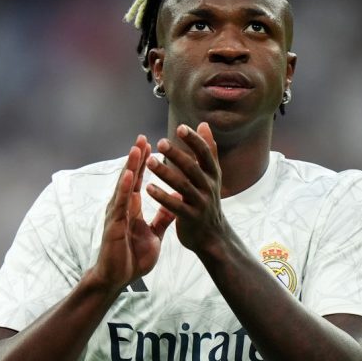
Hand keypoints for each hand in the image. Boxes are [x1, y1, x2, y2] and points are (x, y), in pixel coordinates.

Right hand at [94, 135, 175, 290]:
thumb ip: (162, 219)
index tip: (150, 145)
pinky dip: (124, 189)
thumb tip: (175, 203)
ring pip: (123, 186)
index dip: (143, 164)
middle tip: (142, 137)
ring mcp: (116, 215)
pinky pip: (120, 205)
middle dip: (136, 158)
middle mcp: (122, 208)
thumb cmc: (133, 258)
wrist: (118, 278)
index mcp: (131, 209)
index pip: (137, 181)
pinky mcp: (114, 225)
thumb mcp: (154, 235)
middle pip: (129, 178)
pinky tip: (129, 176)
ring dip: (129, 167)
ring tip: (136, 149)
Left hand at [145, 123, 228, 253]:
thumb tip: (204, 124)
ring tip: (149, 162)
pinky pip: (175, 206)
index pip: (205, 153)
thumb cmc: (207, 200)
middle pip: (192, 168)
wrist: (213, 236)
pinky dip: (162, 196)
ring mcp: (200, 203)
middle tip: (161, 143)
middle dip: (177, 155)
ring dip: (165, 173)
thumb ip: (208, 151)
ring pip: (182, 186)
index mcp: (213, 174)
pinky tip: (148, 188)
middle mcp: (209, 187)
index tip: (180, 128)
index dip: (194, 140)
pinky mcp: (191, 218)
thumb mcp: (212, 175)